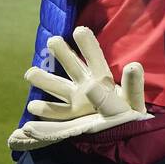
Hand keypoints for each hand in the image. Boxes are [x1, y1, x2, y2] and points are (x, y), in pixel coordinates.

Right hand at [7, 27, 151, 151]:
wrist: (126, 133)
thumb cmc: (131, 113)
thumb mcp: (134, 99)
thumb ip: (134, 85)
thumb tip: (134, 65)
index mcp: (104, 79)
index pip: (95, 59)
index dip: (88, 45)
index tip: (80, 30)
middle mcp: (88, 86)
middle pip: (74, 67)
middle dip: (63, 54)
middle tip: (53, 40)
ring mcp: (78, 102)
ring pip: (59, 88)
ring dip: (45, 81)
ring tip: (30, 73)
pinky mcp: (73, 118)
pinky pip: (57, 114)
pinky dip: (45, 111)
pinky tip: (32, 107)